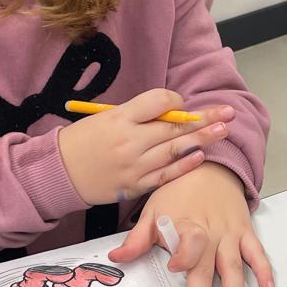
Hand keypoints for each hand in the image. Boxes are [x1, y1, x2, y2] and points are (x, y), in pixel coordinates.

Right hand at [58, 90, 235, 207]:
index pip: (158, 102)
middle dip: (204, 119)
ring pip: (175, 150)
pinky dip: (184, 165)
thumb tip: (170, 111)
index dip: (175, 101)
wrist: (59, 172)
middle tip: (227, 113)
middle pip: (174, 127)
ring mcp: (134, 165)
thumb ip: (136, 115)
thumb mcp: (104, 118)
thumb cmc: (82, 141)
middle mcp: (129, 141)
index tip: (181, 103)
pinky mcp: (135, 185)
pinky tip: (201, 155)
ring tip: (222, 131)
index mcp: (120, 118)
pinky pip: (165, 175)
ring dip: (202, 140)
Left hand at [109, 163, 274, 286]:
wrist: (211, 168)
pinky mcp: (244, 234)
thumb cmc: (179, 191)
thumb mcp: (153, 210)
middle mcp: (210, 234)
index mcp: (187, 226)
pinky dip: (264, 270)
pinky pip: (256, 253)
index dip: (184, 255)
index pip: (188, 242)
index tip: (176, 268)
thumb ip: (137, 238)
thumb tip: (116, 258)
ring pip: (233, 266)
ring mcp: (229, 235)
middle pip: (207, 268)